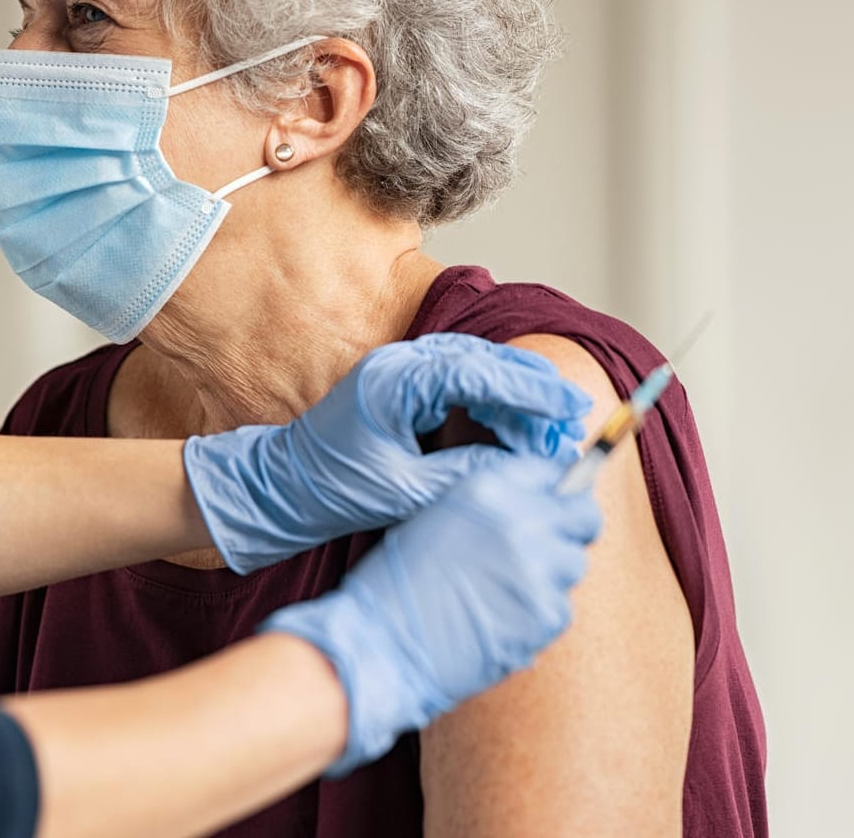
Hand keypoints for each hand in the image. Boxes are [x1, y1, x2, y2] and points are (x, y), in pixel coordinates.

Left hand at [183, 333, 591, 572]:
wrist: (281, 488)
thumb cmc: (331, 490)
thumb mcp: (406, 492)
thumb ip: (465, 476)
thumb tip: (523, 470)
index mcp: (395, 382)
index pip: (478, 372)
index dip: (530, 390)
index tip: (569, 408)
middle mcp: (398, 364)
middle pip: (483, 361)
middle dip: (532, 390)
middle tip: (573, 418)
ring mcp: (399, 370)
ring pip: (475, 368)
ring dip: (515, 395)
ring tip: (553, 427)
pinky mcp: (401, 385)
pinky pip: (459, 382)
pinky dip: (492, 401)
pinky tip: (515, 427)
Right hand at [262, 451, 602, 773]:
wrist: (382, 643)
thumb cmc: (398, 584)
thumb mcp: (438, 517)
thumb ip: (491, 506)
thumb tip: (539, 506)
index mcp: (489, 488)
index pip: (552, 472)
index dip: (554, 492)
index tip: (553, 506)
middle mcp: (521, 521)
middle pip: (583, 515)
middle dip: (572, 528)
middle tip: (550, 547)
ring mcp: (539, 569)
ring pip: (574, 564)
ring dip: (551, 576)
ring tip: (507, 592)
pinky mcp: (546, 615)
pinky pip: (561, 608)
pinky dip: (538, 616)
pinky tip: (501, 620)